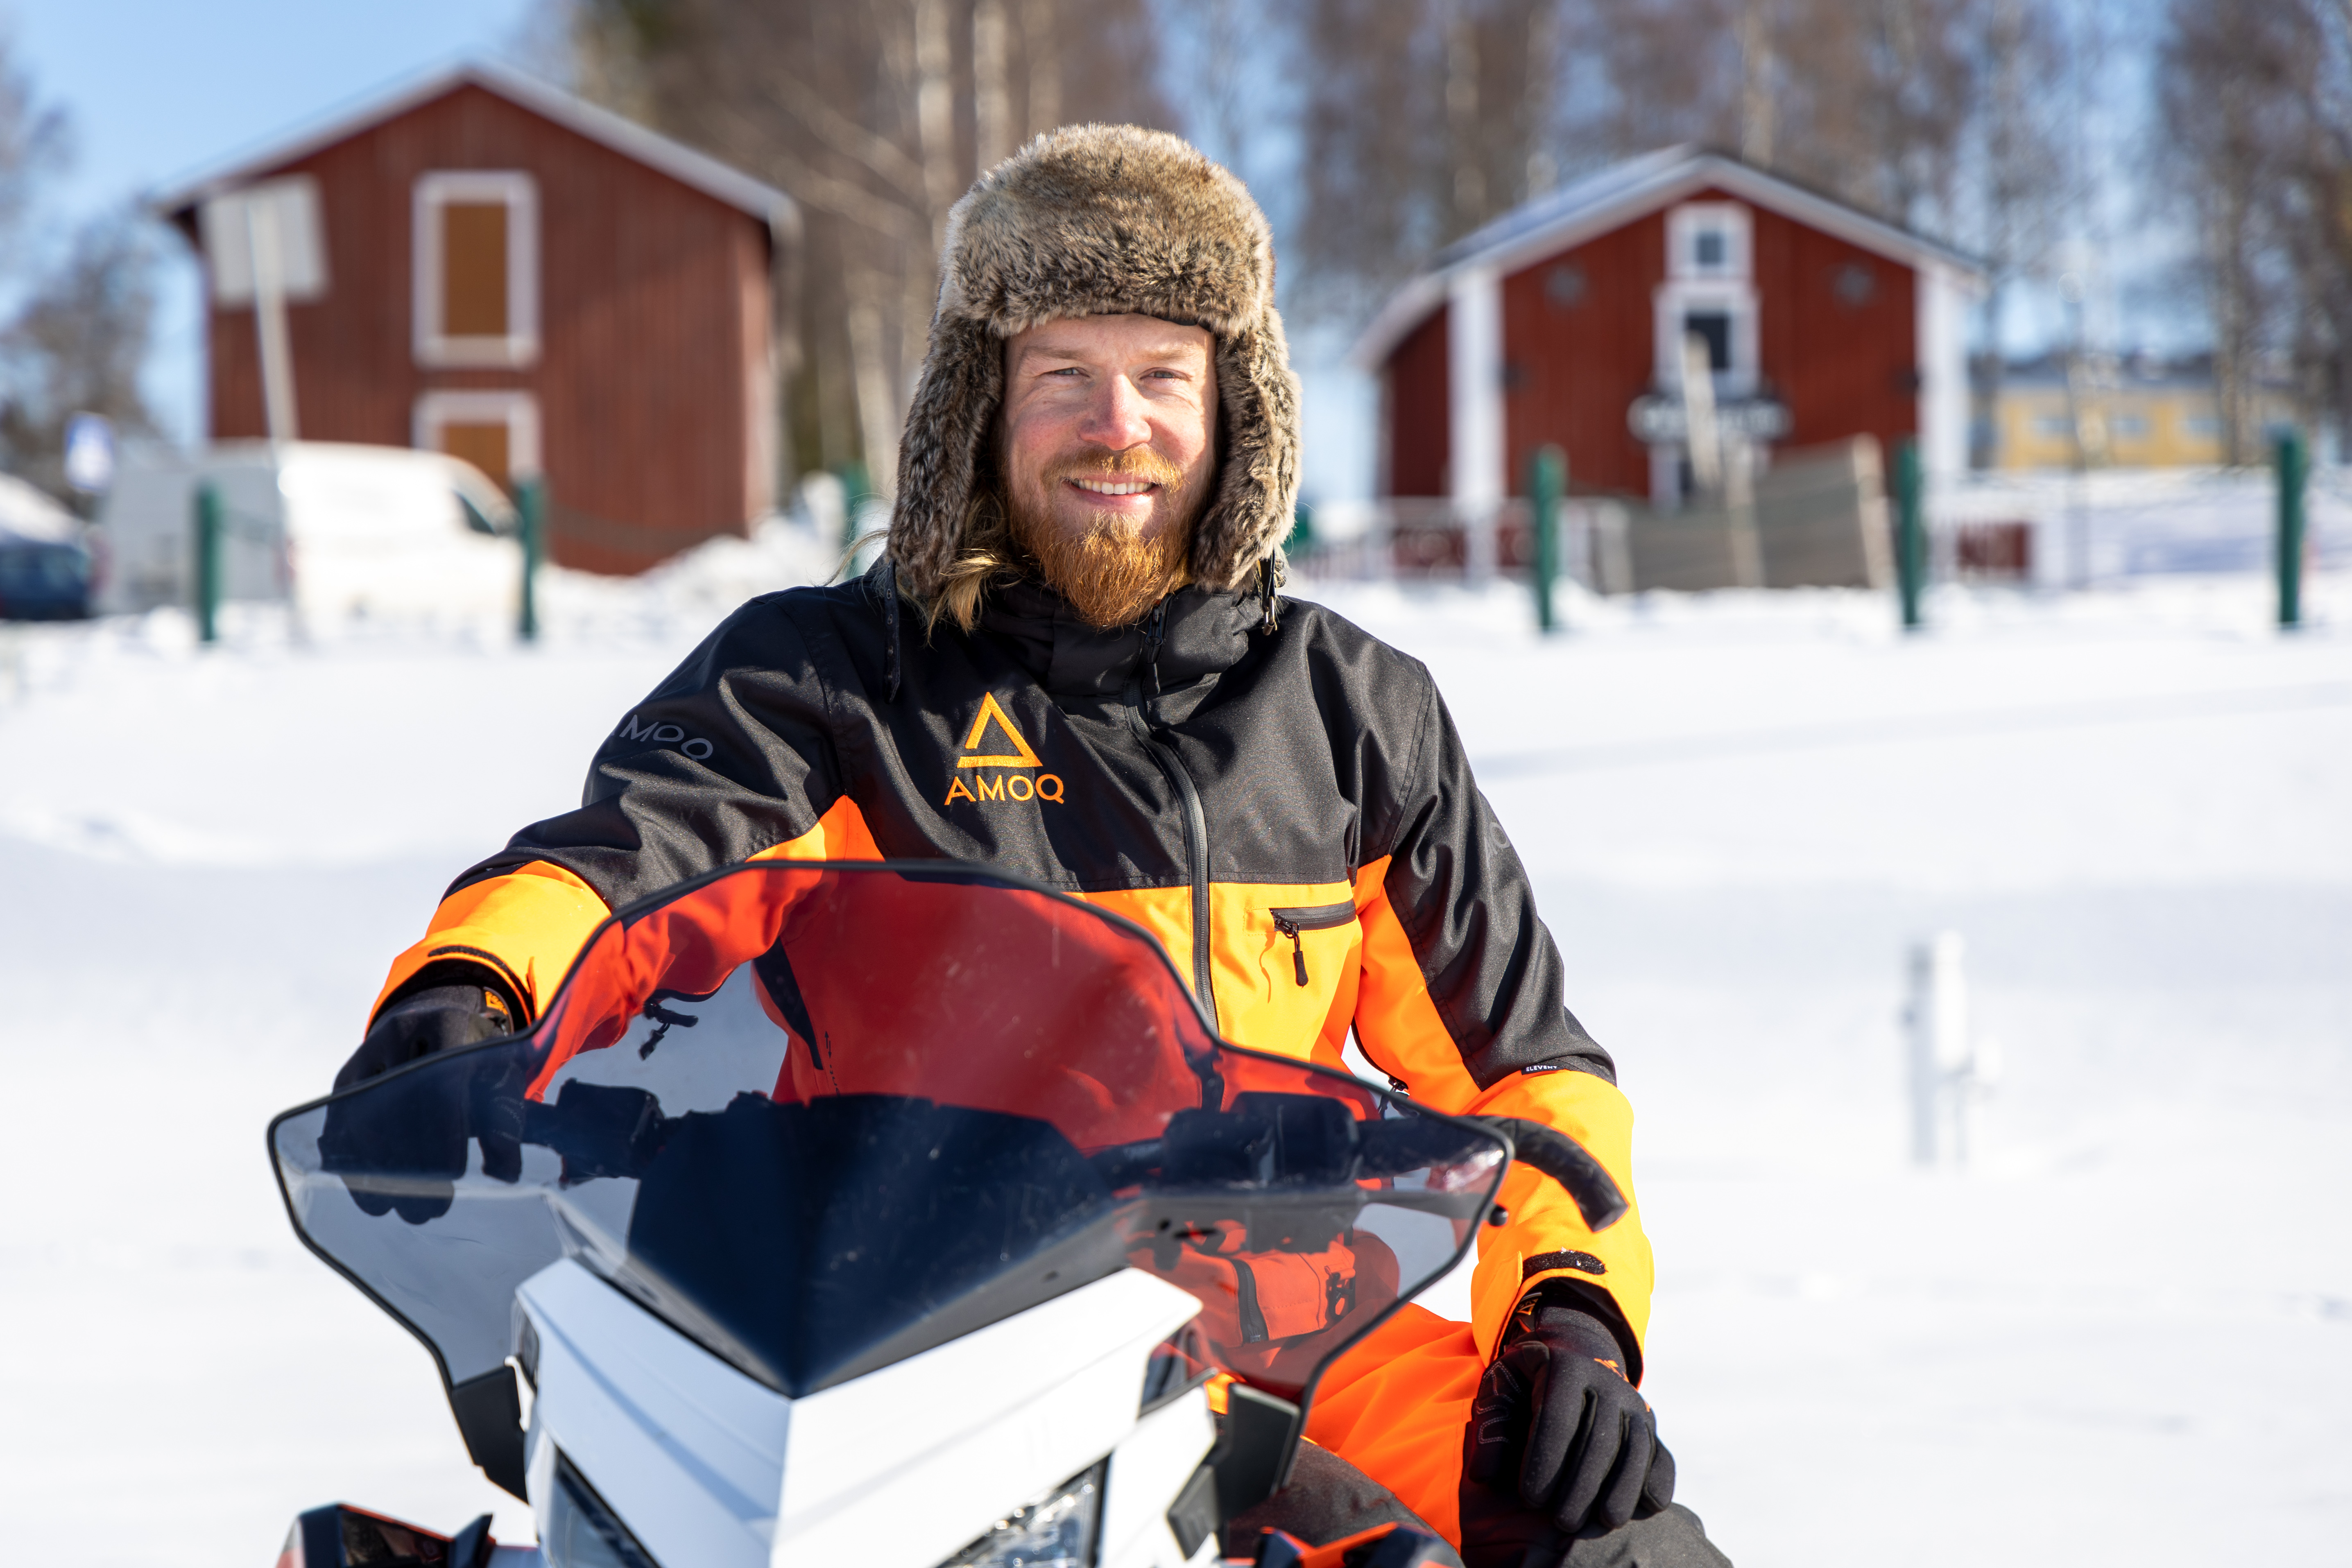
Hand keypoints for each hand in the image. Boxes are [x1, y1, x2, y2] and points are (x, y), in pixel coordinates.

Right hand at [319, 965, 521, 1223]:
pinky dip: (351, 1163)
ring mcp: (367, 1055)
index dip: (445, 1135)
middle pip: (398, 1106)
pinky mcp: (345, 1078)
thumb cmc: (476, 1062)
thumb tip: (506, 1175)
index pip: (442, 1086)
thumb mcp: (501, 1080)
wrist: (435, 1025)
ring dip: (376, 1171)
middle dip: (410, 1164)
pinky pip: (340, 1123)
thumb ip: (506, 1124)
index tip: (453, 1176)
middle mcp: (401, 1034)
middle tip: (424, 1211)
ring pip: (363, 1118)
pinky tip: (367, 1195)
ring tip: (395, 1209)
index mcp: (448, 1027)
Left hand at [1459, 1289, 1672, 1563]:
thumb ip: (1489, 1428)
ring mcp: (1634, 1403)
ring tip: (1604, 1521)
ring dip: (1623, 1487)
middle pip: (1599, 1438)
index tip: (1530, 1499)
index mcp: (1565, 1367)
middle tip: (1562, 1521)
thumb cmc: (1527, 1379)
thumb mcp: (1500, 1387)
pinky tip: (1646, 1508)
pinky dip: (1658, 1480)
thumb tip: (1484, 1475)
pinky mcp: (1651, 1424)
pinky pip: (1662, 1454)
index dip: (1545, 1459)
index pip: (1557, 1417)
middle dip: (1582, 1484)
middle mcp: (1607, 1382)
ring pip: (1636, 1448)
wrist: (1575, 1350)